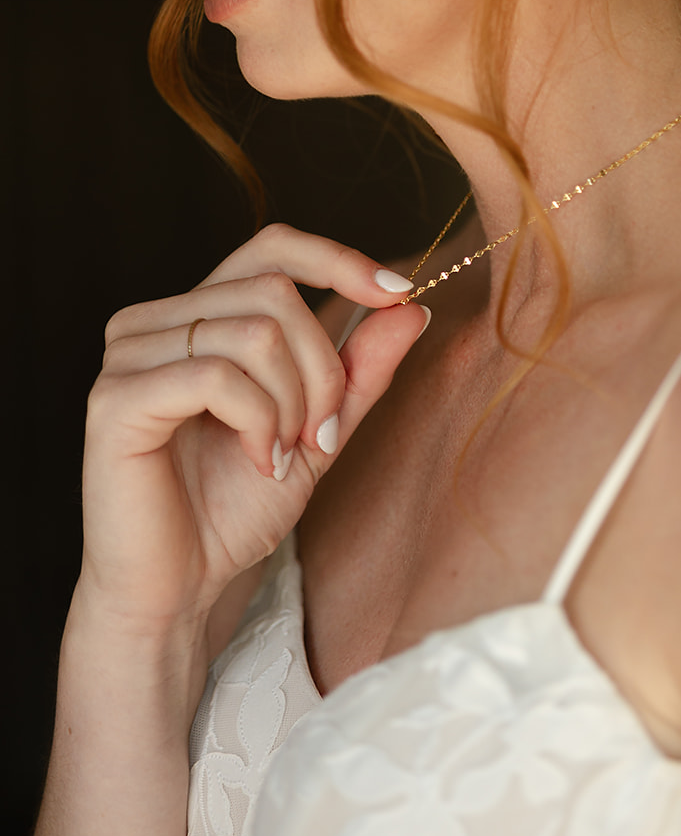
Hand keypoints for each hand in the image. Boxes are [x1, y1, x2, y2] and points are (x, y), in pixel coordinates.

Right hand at [79, 223, 429, 632]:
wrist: (180, 589)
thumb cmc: (235, 509)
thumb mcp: (318, 429)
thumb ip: (359, 368)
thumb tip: (409, 305)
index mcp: (199, 314)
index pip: (272, 246)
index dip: (338, 259)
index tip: (397, 293)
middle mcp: (156, 320)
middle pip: (276, 292)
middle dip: (323, 367)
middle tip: (322, 433)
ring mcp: (130, 354)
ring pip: (255, 333)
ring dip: (293, 403)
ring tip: (283, 456)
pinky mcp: (116, 397)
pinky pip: (217, 375)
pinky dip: (259, 422)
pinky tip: (259, 462)